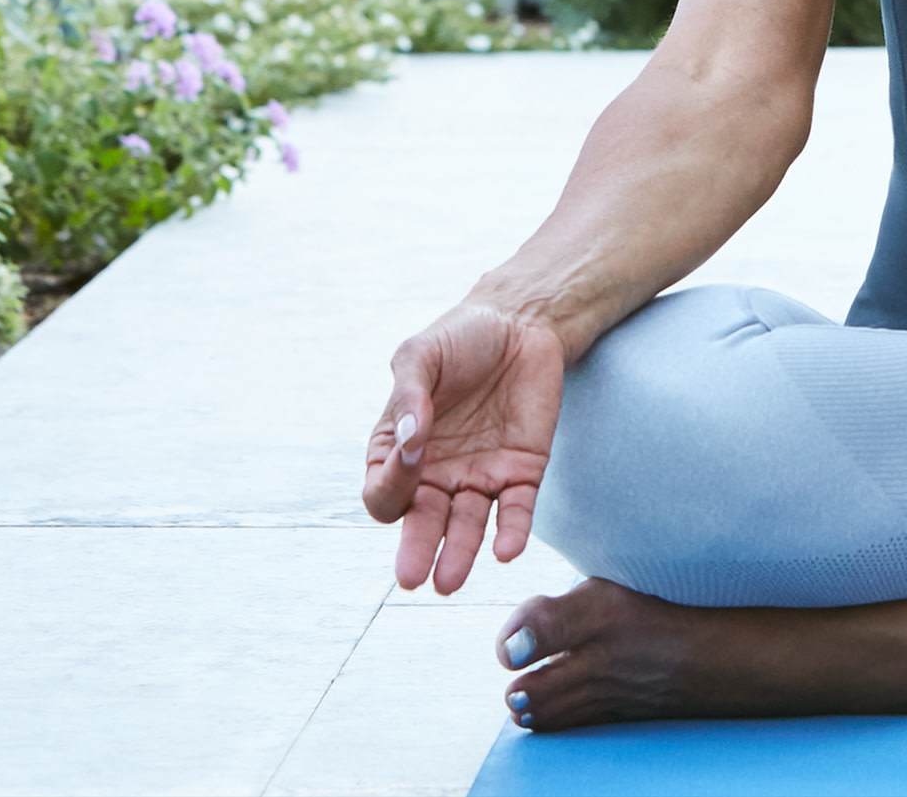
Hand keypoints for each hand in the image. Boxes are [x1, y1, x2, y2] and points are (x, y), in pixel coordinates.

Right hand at [362, 300, 568, 593]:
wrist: (520, 323)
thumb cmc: (459, 339)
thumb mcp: (422, 354)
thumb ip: (409, 394)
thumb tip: (409, 440)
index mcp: (399, 451)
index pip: (384, 489)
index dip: (391, 482)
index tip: (411, 452)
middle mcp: (435, 474)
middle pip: (421, 523)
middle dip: (416, 550)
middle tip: (412, 578)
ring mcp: (478, 477)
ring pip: (466, 527)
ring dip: (458, 554)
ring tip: (448, 582)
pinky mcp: (522, 473)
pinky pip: (515, 511)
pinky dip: (511, 532)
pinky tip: (507, 550)